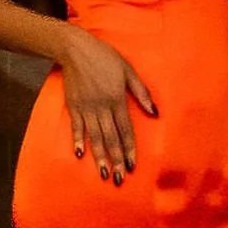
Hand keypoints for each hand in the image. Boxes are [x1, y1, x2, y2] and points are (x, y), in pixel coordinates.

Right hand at [59, 26, 156, 183]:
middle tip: (119, 179)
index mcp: (117, 100)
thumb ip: (141, 93)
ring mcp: (86, 108)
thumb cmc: (105, 58)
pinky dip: (77, 140)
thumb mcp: (128, 71)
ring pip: (94, 136)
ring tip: (104, 173)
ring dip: (99, 156)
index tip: (133, 166)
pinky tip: (80, 155)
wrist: (76, 49)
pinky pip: (76, 127)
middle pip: (110, 138)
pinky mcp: (73, 106)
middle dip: (116, 159)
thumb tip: (155, 112)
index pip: (125, 130)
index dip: (130, 149)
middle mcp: (102, 107)